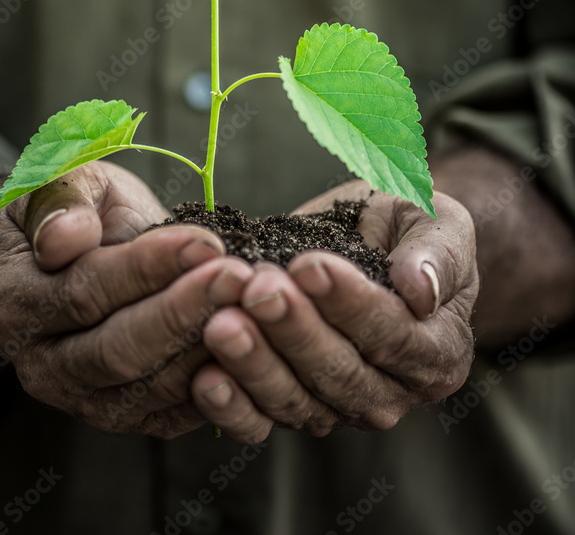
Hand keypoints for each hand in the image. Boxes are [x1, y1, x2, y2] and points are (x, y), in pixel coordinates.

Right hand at [0, 160, 253, 437]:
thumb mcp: (66, 179)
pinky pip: (176, 413)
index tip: (203, 241)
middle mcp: (42, 364)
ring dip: (210, 346)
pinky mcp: (130, 416)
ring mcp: (84, 399)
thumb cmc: (83, 208)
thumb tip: (67, 238)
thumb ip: (61, 200)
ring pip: (152, 388)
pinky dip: (220, 383)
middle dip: (185, 312)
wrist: (93, 251)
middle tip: (238, 276)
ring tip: (255, 303)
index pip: (83, 291)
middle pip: (118, 350)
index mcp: (13, 302)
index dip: (146, 268)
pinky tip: (254, 342)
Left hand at [191, 181, 477, 442]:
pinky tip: (204, 379)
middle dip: (294, 330)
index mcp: (437, 350)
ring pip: (296, 399)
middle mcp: (393, 391)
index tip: (310, 266)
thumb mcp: (437, 222)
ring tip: (220, 324)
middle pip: (340, 372)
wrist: (374, 242)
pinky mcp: (294, 407)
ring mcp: (340, 406)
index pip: (392, 334)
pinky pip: (261, 419)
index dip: (350, 303)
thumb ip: (435, 254)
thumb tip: (421, 290)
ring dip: (255, 364)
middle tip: (257, 290)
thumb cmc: (409, 230)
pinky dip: (232, 405)